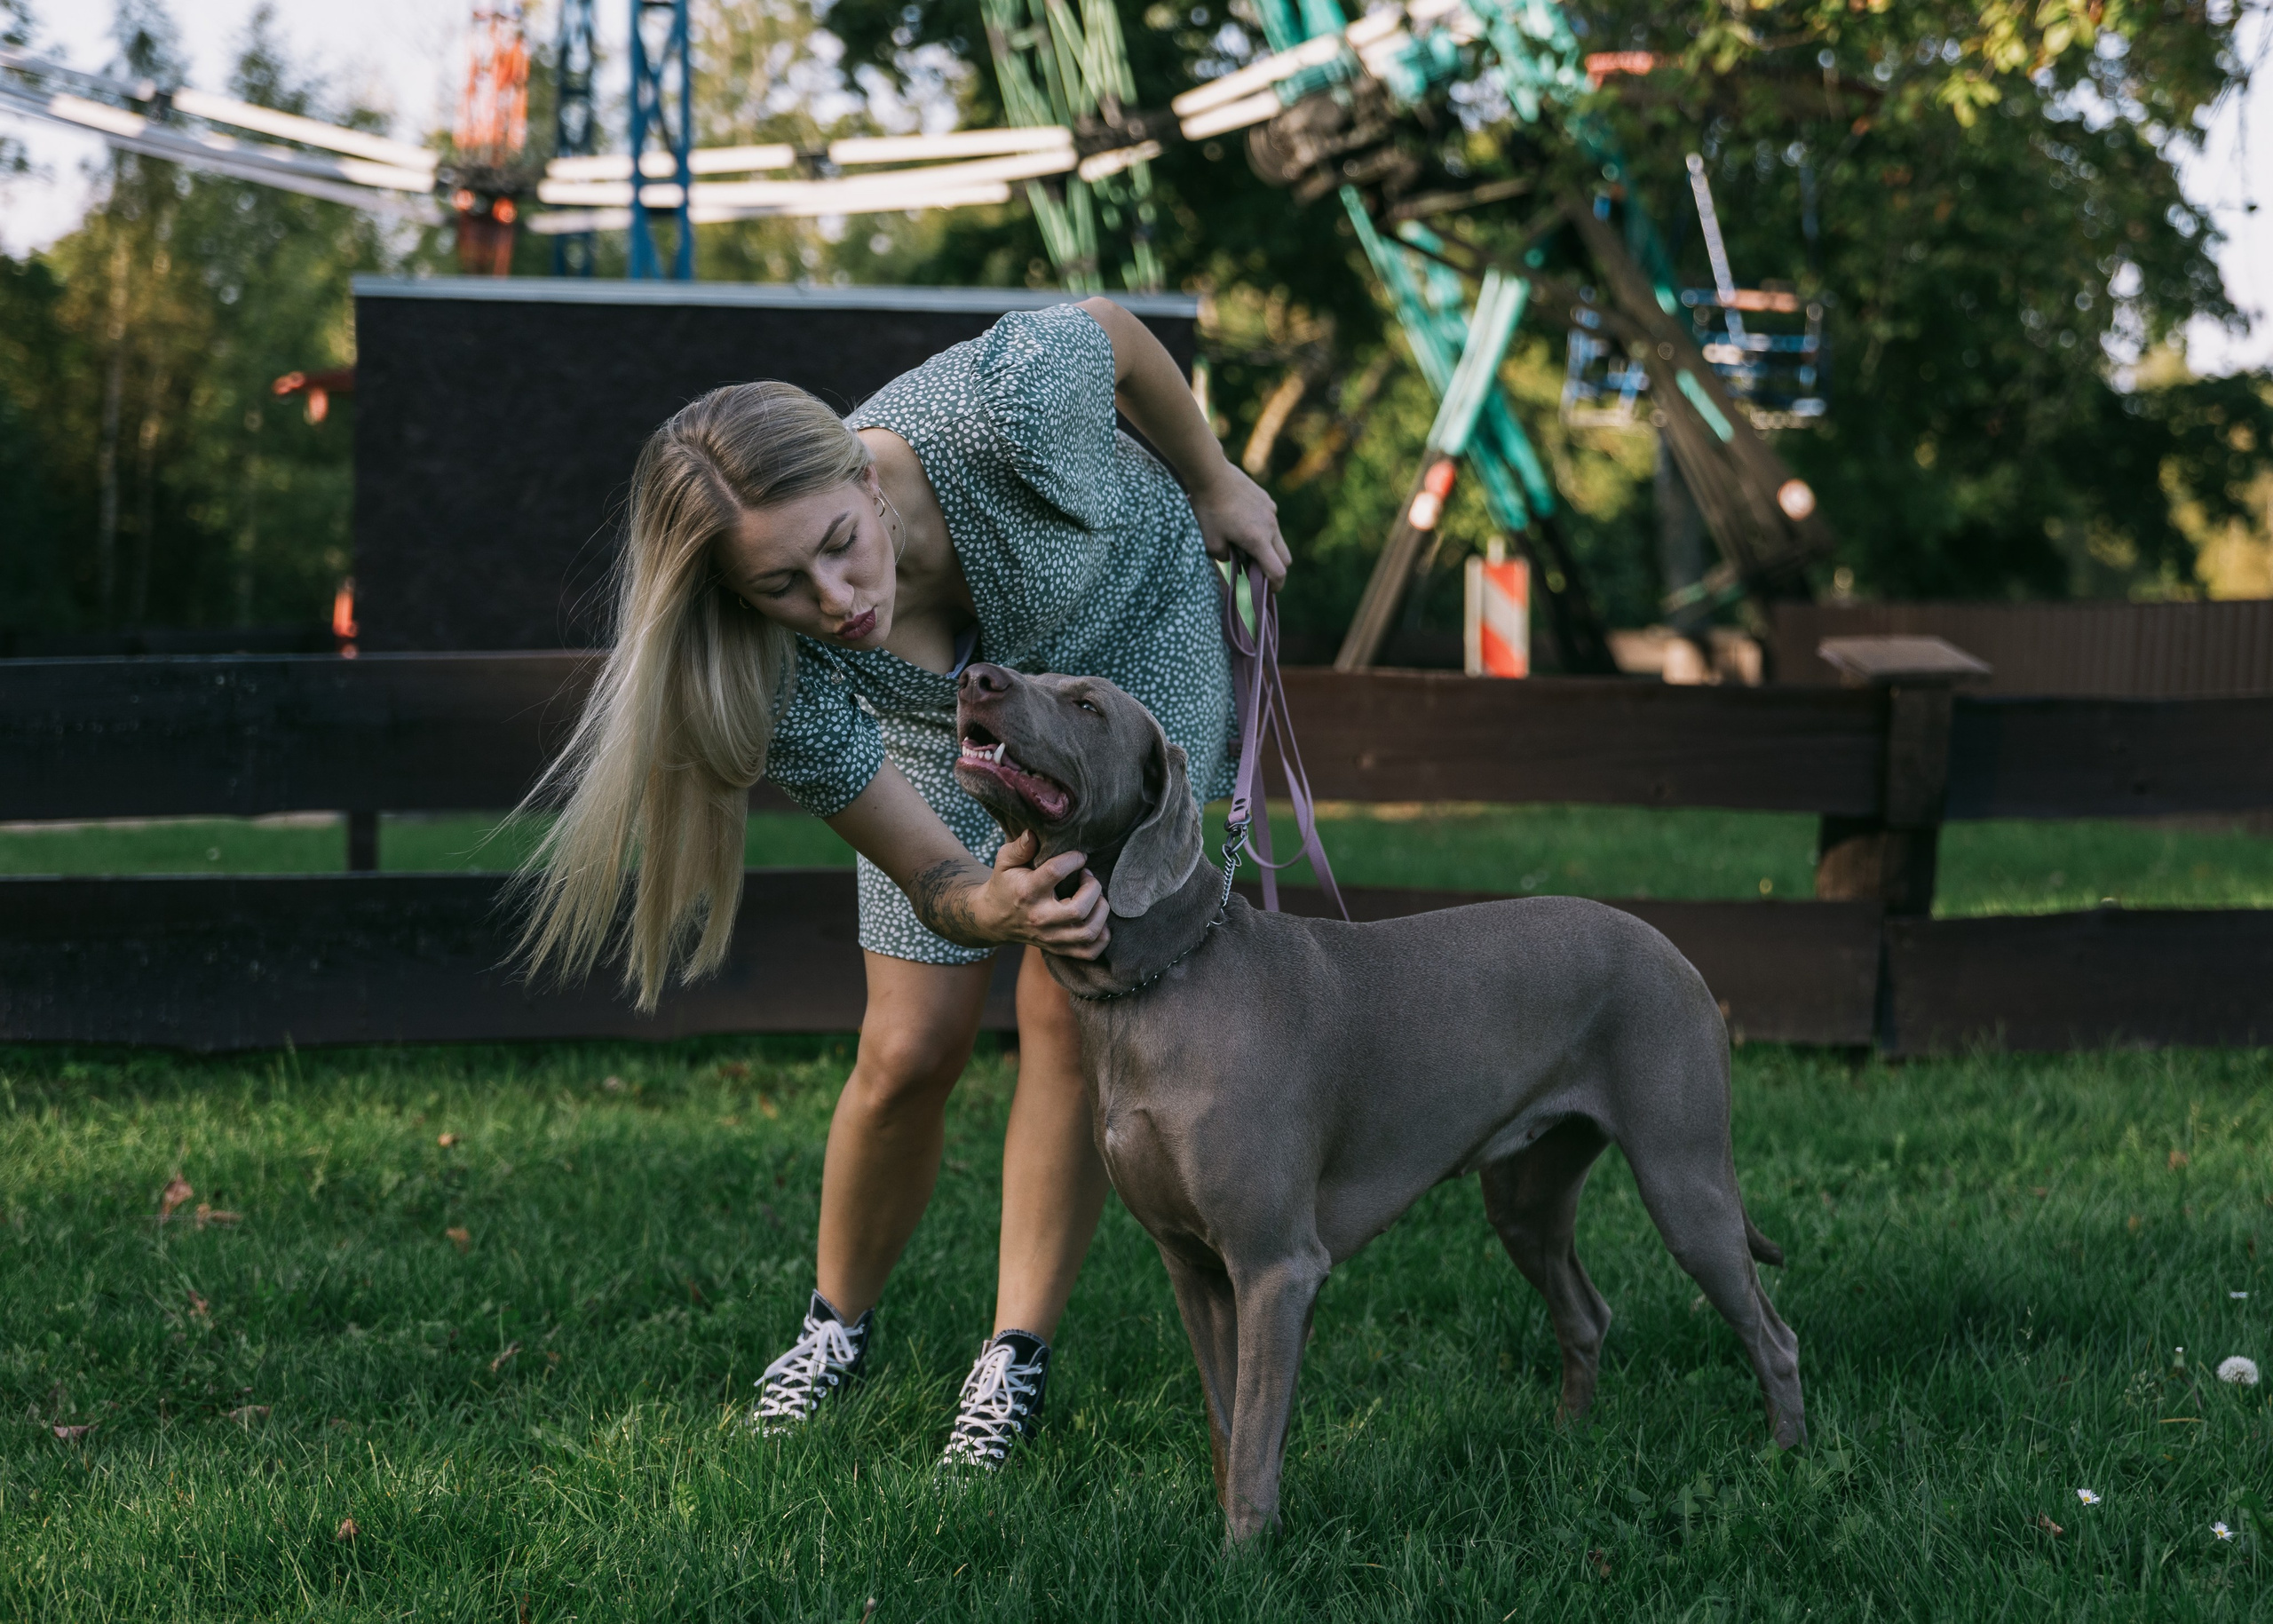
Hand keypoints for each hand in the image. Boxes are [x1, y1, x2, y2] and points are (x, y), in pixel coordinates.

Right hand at [973, 831, 1109, 957]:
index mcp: (1027, 892)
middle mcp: (1040, 918)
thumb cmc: (1005, 884)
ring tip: (1096, 896)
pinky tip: (1099, 919)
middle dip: (1093, 888)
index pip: (1056, 872)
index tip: (1080, 855)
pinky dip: (1102, 938)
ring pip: (1088, 932)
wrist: (993, 919)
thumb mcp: (1004, 862)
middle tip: (1088, 876)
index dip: (1074, 859)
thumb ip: (1019, 847)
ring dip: (1101, 911)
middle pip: (1078, 910)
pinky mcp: (1057, 948)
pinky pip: (1088, 952)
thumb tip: (1033, 833)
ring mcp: (1050, 937)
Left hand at [1189, 463, 1290, 590]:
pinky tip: (1244, 523)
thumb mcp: (1210, 542)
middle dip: (1276, 570)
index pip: (1278, 571)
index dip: (1276, 586)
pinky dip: (1263, 530)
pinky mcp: (1267, 500)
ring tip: (1248, 546)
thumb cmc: (1208, 510)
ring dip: (1269, 548)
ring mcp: (1271, 512)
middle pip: (1285, 558)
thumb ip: (1224, 558)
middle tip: (1261, 575)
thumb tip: (1232, 559)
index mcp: (1258, 540)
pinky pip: (1271, 522)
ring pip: (1278, 539)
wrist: (1212, 475)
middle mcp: (1270, 527)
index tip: (1269, 592)